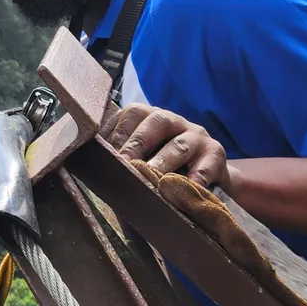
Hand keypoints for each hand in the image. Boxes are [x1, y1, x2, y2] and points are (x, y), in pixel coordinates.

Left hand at [102, 102, 229, 187]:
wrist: (205, 177)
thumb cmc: (163, 168)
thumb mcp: (143, 158)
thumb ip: (122, 158)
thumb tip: (90, 169)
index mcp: (151, 118)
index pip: (133, 113)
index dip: (119, 132)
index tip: (106, 154)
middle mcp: (174, 121)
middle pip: (156, 121)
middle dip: (137, 143)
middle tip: (124, 164)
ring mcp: (197, 137)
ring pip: (180, 145)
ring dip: (163, 162)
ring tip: (151, 178)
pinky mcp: (216, 156)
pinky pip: (205, 168)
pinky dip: (194, 180)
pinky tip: (181, 192)